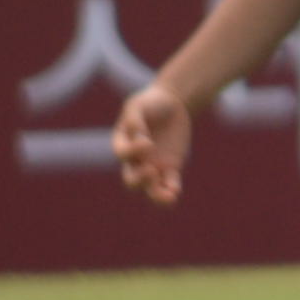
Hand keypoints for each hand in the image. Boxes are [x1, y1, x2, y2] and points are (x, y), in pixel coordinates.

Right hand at [113, 83, 193, 203]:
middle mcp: (135, 159)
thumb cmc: (150, 103)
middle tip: (151, 171)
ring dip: (157, 195)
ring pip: (150, 188)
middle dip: (139, 180)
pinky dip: (172, 188)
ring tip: (169, 196)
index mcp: (123, 142)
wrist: (172, 105)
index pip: (122, 153)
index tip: (148, 142)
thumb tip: (138, 135)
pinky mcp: (170, 168)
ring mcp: (152, 165)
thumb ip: (135, 118)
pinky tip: (176, 191)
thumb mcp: (139, 104)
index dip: (133, 151)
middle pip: (131, 178)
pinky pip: (169, 183)